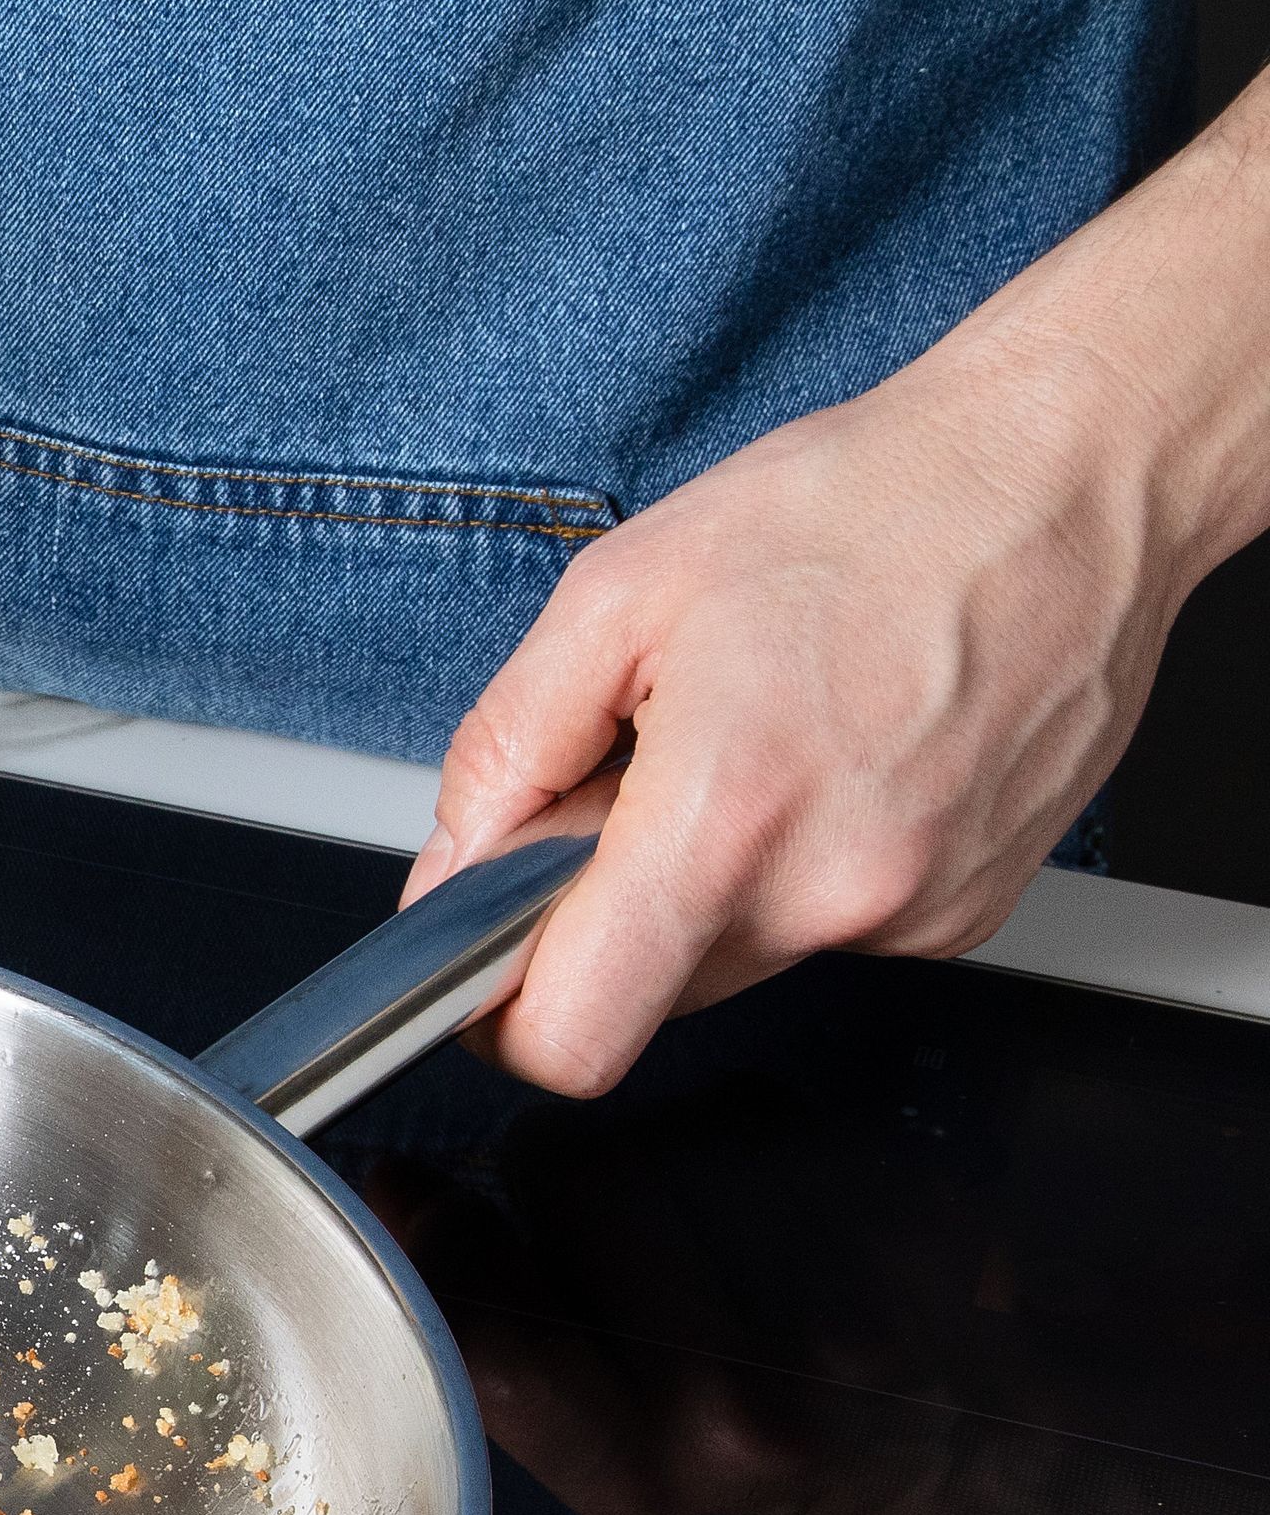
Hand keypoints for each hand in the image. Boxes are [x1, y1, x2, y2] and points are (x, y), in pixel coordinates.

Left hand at [408, 80, 1269, 1096]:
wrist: (1067, 475)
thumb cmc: (867, 507)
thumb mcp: (616, 595)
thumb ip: (506, 756)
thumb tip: (448, 872)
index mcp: (725, 820)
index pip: (574, 1038)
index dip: (507, 1021)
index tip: (491, 964)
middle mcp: (832, 892)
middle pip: (647, 991)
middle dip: (610, 906)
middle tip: (646, 773)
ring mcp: (913, 912)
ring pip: (735, 958)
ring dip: (707, 880)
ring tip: (755, 742)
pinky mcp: (968, 911)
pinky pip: (826, 928)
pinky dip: (799, 864)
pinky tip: (832, 756)